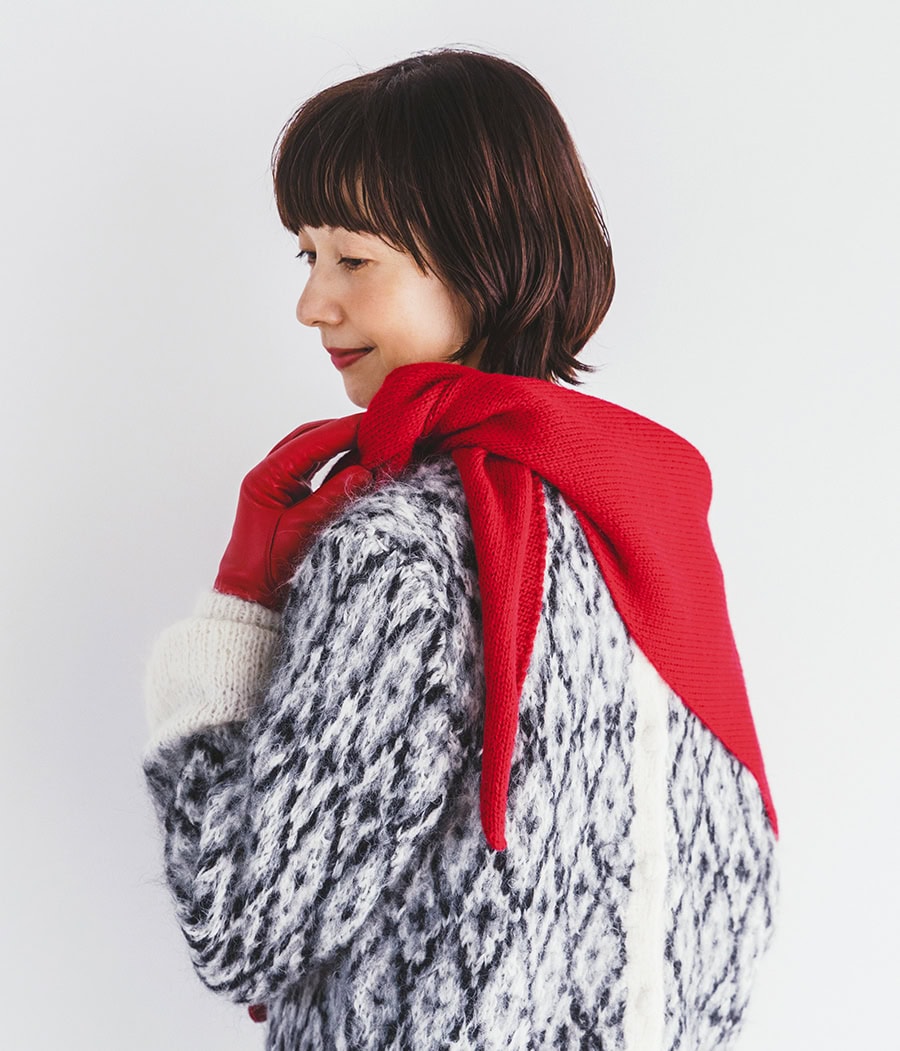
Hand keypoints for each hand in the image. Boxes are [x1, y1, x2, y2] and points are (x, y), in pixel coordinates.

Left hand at [214, 414, 370, 609]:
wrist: (251, 595)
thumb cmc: (268, 568)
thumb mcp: (304, 530)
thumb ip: (334, 496)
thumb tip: (366, 469)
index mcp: (266, 478)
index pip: (311, 442)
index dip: (343, 430)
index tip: (374, 422)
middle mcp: (268, 474)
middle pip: (309, 438)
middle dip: (342, 431)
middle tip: (377, 427)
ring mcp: (277, 484)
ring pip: (311, 450)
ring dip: (340, 444)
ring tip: (372, 441)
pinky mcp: (287, 496)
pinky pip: (314, 469)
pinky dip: (336, 463)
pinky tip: (359, 462)